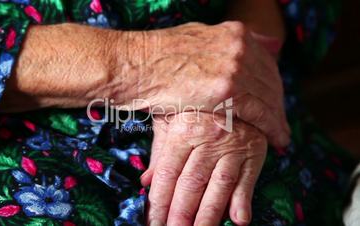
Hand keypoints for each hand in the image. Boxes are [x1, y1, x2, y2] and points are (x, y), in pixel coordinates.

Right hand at [116, 21, 288, 146]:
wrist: (134, 65)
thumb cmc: (156, 58)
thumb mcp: (194, 40)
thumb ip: (221, 44)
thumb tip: (241, 45)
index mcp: (234, 33)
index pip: (265, 63)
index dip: (272, 85)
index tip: (275, 101)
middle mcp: (240, 46)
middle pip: (271, 80)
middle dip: (277, 104)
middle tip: (279, 122)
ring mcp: (235, 67)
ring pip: (269, 97)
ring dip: (277, 119)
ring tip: (280, 135)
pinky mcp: (227, 90)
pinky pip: (260, 112)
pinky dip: (272, 128)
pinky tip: (277, 139)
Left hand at [140, 112, 266, 225]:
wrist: (233, 87)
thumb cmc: (195, 108)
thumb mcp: (171, 120)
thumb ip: (159, 152)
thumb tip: (146, 183)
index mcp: (183, 131)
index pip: (168, 174)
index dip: (159, 202)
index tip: (153, 222)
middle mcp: (207, 140)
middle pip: (191, 184)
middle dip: (180, 215)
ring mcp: (232, 146)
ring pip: (218, 187)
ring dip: (208, 216)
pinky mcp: (253, 151)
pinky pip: (248, 179)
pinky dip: (243, 200)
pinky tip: (238, 220)